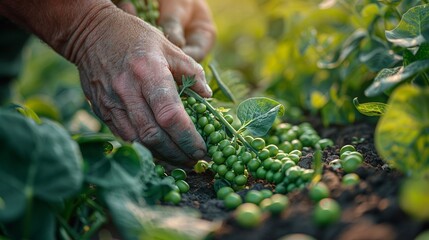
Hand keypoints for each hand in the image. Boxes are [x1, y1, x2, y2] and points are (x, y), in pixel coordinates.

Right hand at [64, 4, 211, 164]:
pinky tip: (159, 152)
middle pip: (153, 135)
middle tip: (196, 161)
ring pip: (138, 141)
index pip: (169, 114)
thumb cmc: (135, 37)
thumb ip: (191, 71)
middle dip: (178, 154)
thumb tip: (207, 96)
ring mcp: (111, 103)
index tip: (202, 149)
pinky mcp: (102, 111)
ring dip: (162, 157)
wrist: (91, 33)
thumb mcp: (168, 45)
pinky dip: (144, 148)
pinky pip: (125, 137)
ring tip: (181, 161)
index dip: (187, 137)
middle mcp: (127, 90)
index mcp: (148, 71)